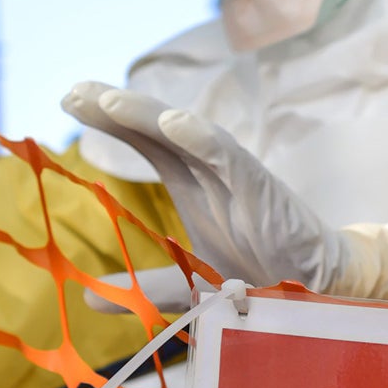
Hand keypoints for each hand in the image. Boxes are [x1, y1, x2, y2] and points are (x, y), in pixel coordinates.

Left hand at [62, 83, 387, 303]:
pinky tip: (172, 122)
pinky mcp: (262, 191)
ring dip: (149, 115)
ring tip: (109, 101)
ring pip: (188, 135)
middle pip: (158, 130)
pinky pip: (230, 158)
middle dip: (116, 106)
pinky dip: (202, 138)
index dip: (109, 119)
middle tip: (74, 90)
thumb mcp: (193, 282)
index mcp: (192, 184)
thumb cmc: (261, 276)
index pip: (146, 141)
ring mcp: (236, 177)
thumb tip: (88, 297)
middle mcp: (209, 172)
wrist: (320, 291)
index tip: (68, 99)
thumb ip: (147, 281)